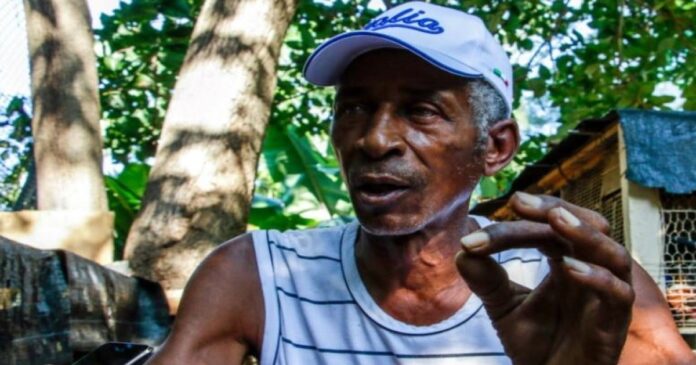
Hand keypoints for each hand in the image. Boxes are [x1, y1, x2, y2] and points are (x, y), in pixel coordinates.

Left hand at [457, 192, 633, 364]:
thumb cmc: (536, 345)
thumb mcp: (504, 308)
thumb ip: (487, 281)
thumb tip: (462, 250)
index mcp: (566, 263)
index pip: (547, 230)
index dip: (516, 225)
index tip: (478, 233)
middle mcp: (591, 273)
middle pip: (588, 227)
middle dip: (556, 209)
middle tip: (520, 201)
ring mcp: (606, 298)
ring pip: (614, 254)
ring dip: (585, 234)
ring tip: (556, 219)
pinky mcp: (613, 326)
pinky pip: (618, 295)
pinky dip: (597, 278)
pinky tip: (569, 268)